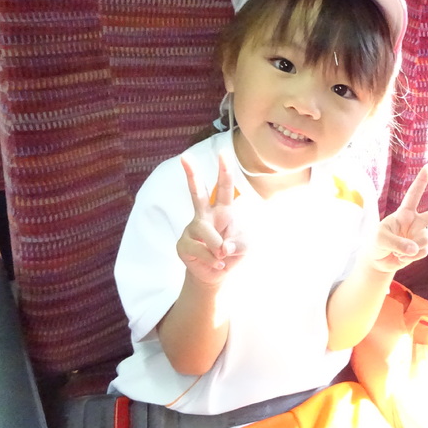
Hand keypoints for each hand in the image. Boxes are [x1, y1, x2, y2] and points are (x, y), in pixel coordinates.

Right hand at [176, 152, 245, 283]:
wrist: (215, 274)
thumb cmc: (231, 252)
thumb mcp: (244, 247)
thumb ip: (238, 244)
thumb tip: (222, 247)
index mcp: (223, 211)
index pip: (225, 188)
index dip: (225, 171)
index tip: (222, 153)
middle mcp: (205, 216)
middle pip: (198, 193)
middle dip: (192, 175)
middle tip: (184, 157)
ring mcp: (192, 229)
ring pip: (204, 230)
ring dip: (217, 245)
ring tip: (222, 256)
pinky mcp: (183, 244)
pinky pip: (200, 250)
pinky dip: (212, 260)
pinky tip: (216, 264)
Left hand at [368, 163, 427, 272]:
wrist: (377, 260)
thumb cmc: (376, 243)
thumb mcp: (380, 239)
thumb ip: (397, 242)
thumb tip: (414, 249)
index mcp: (404, 213)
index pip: (414, 194)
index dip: (422, 180)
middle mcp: (415, 222)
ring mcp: (419, 236)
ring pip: (425, 240)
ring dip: (410, 248)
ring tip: (397, 251)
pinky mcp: (420, 249)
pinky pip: (422, 253)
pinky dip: (411, 257)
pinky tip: (401, 257)